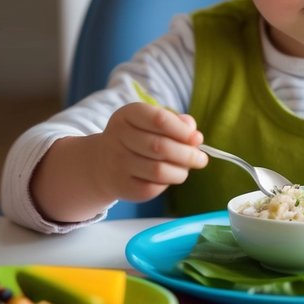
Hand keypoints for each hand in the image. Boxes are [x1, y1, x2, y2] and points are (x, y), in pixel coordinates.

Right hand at [88, 102, 207, 202]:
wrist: (103, 162)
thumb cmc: (137, 138)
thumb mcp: (151, 122)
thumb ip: (175, 123)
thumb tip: (195, 135)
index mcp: (127, 115)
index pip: (159, 119)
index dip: (182, 130)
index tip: (197, 138)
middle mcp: (118, 137)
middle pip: (160, 147)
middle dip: (187, 154)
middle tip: (201, 159)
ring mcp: (117, 163)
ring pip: (159, 170)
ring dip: (181, 171)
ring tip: (187, 168)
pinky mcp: (122, 186)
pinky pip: (152, 188)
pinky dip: (168, 183)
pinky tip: (170, 176)